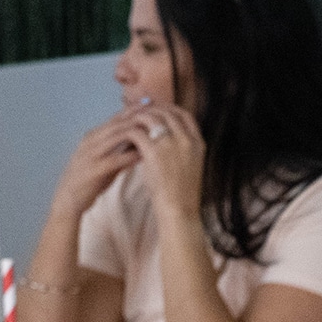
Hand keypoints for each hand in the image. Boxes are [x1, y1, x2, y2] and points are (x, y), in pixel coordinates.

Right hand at [53, 111, 144, 216]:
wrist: (68, 200)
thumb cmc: (88, 182)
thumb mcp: (105, 163)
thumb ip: (119, 152)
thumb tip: (140, 146)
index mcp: (93, 137)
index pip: (115, 119)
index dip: (132, 110)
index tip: (150, 103)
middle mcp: (91, 141)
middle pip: (117, 123)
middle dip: (137, 114)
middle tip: (155, 108)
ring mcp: (91, 153)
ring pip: (116, 136)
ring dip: (136, 130)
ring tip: (154, 127)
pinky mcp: (94, 169)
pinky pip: (115, 159)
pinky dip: (131, 155)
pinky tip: (145, 154)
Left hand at [123, 101, 207, 223]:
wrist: (179, 211)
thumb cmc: (182, 195)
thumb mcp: (191, 166)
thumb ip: (183, 148)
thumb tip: (166, 137)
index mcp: (198, 142)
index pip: (185, 115)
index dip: (170, 109)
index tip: (158, 111)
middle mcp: (187, 139)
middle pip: (167, 112)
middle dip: (151, 110)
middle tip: (138, 114)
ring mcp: (171, 143)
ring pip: (151, 117)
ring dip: (138, 118)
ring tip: (128, 123)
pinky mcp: (154, 151)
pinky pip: (137, 131)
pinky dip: (128, 131)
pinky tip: (123, 136)